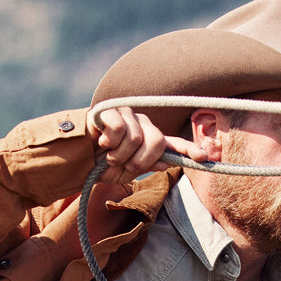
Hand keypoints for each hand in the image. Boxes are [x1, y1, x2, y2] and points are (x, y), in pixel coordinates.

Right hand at [87, 106, 207, 182]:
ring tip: (108, 156)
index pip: (172, 144)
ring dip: (119, 155)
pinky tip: (101, 143)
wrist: (75, 157)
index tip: (204, 158)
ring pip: (136, 138)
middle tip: (125, 165)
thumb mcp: (125, 171)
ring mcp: (128, 115)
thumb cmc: (100, 164)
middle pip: (156, 141)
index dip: (188, 150)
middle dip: (140, 160)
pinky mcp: (112, 110)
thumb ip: (147, 164)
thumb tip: (166, 162)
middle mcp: (142, 124)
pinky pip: (119, 129)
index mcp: (148, 140)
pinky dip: (109, 142)